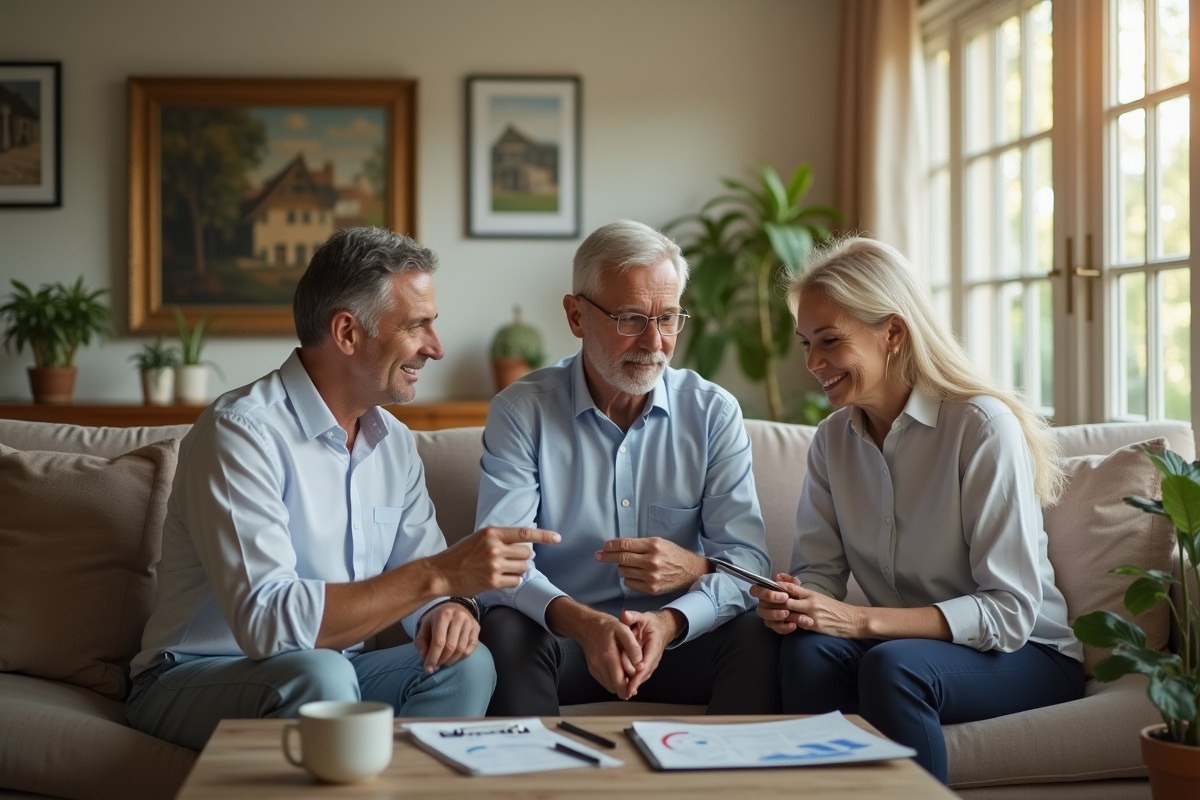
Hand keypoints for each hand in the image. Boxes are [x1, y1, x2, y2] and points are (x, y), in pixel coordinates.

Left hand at [415, 601, 478, 672]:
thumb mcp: (425, 625)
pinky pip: (470, 648)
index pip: (438, 642)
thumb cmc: (437, 618)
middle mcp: (458, 617)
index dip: (433, 658)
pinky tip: (454, 657)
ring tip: (444, 662)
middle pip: (450, 647)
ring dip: (451, 661)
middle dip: (441, 660)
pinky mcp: (476, 628)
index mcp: (443, 615)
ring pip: (461, 649)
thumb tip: (424, 656)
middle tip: (436, 666)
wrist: (455, 606)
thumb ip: (421, 641)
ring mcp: (469, 622)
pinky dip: (461, 657)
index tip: (428, 669)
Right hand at [428, 526, 560, 595]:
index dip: (544, 536)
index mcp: (491, 533)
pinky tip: (500, 579)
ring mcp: (494, 566)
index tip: (558, 538)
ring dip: (518, 569)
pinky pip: (516, 581)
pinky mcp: (493, 582)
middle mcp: (494, 548)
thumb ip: (499, 538)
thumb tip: (523, 542)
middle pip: (527, 553)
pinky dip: (513, 580)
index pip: (525, 533)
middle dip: (523, 557)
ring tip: (503, 569)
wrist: (442, 573)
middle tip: (510, 559)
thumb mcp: (479, 538)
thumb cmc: (460, 555)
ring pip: (523, 567)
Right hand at [550, 599, 643, 699]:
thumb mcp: (623, 629)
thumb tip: (639, 663)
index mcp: (608, 656)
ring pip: (610, 687)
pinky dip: (613, 681)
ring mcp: (594, 669)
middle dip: (627, 688)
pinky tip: (618, 671)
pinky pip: (605, 682)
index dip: (631, 687)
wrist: (587, 625)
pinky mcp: (592, 670)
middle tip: (634, 680)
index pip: (620, 683)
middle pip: (615, 689)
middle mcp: (599, 665)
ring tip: (627, 674)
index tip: (637, 680)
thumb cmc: (606, 626)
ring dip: (620, 685)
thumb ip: (633, 647)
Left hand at [595, 537, 710, 594]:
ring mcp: (651, 576)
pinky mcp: (651, 588)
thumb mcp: (659, 542)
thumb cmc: (672, 554)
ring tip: (628, 565)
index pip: (625, 545)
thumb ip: (640, 544)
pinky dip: (628, 578)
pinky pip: (629, 583)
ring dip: (621, 568)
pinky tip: (635, 575)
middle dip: (607, 556)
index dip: (611, 545)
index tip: (604, 546)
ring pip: (623, 572)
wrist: (689, 571)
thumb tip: (617, 546)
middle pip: (621, 558)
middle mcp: (651, 561)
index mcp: (653, 546)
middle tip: (599, 555)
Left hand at [621, 609, 682, 695]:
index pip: (648, 659)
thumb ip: (634, 616)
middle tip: (626, 690)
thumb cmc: (651, 624)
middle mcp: (654, 657)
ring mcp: (651, 663)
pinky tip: (625, 688)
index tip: (635, 675)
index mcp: (654, 645)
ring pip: (642, 676)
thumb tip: (625, 615)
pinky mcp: (646, 667)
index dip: (641, 668)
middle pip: (645, 672)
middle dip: (636, 681)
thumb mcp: (642, 617)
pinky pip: (640, 676)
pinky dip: (633, 682)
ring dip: (634, 684)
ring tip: (624, 692)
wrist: (660, 629)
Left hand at [751, 575, 865, 637]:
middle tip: (764, 606)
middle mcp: (808, 601)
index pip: (786, 587)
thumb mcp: (816, 597)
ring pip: (786, 612)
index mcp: (808, 593)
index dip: (771, 589)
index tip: (760, 590)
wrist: (852, 620)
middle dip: (769, 602)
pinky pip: (795, 623)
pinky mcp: (814, 624)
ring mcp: (810, 612)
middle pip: (782, 599)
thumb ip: (798, 591)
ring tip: (773, 616)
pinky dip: (786, 625)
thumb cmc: (833, 609)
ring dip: (776, 615)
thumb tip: (779, 578)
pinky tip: (785, 625)